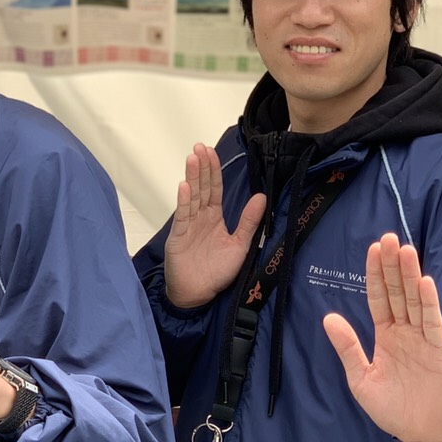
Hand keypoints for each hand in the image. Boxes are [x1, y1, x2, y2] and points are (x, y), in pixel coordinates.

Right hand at [163, 143, 266, 308]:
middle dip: (201, 167)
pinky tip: (184, 186)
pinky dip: (184, 201)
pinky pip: (183, 216)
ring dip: (192, 177)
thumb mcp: (240, 245)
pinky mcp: (179, 237)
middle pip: (200, 188)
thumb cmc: (217, 272)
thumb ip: (249, 222)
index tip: (212, 152)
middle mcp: (200, 218)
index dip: (213, 171)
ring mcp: (188, 226)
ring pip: (191, 197)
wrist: (198, 294)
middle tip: (200, 147)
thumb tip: (262, 197)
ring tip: (193, 158)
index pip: (214, 189)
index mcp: (214, 218)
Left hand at [323, 233, 441, 441]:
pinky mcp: (439, 349)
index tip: (372, 250)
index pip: (379, 299)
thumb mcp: (361, 378)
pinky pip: (432, 321)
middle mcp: (405, 331)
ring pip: (415, 300)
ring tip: (404, 249)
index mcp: (386, 336)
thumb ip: (348, 348)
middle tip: (387, 237)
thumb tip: (328, 318)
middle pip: (397, 292)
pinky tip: (423, 282)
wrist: (423, 431)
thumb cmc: (393, 408)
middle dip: (392, 265)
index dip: (375, 275)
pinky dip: (428, 302)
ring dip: (409, 275)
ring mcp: (424, 338)